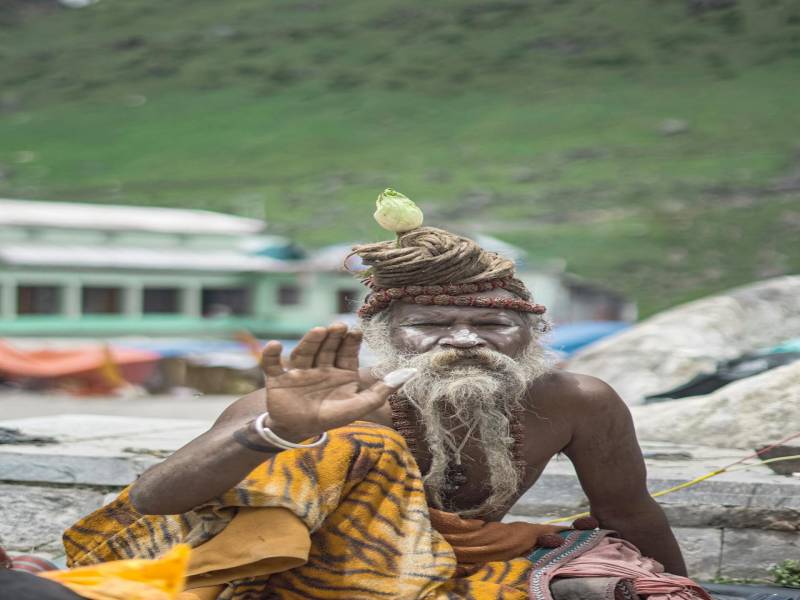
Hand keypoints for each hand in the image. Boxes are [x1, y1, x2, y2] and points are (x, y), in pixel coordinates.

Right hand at [260, 323, 415, 442]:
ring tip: (318, 331)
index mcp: (340, 370)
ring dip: (309, 341)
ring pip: (304, 351)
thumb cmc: (331, 417)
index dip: (351, 340)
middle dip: (332, 337)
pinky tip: (274, 346)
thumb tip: (411, 373)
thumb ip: (384, 390)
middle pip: (326, 347)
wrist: (299, 432)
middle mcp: (319, 366)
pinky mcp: (277, 378)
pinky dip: (270, 355)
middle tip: (339, 326)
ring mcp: (298, 371)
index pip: (346, 350)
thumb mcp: (360, 406)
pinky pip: (271, 365)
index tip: (355, 330)